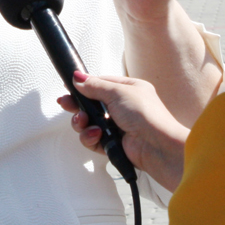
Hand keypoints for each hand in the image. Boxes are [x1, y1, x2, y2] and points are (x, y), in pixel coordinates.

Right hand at [59, 72, 188, 190]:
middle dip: (78, 106)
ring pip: (89, 123)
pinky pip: (93, 140)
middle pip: (91, 105)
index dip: (84, 86)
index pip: (100, 84)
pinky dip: (91, 138)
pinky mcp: (114, 144)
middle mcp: (123, 107)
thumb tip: (78, 77)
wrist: (158, 146)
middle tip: (66, 105)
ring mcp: (118, 126)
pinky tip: (96, 135)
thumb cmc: (146, 115)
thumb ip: (95, 86)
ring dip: (83, 123)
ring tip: (85, 122)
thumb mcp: (118, 92)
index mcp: (128, 90)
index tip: (69, 87)